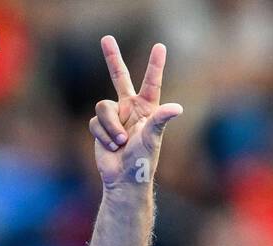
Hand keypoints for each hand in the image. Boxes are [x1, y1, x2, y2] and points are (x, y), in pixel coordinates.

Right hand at [90, 36, 182, 189]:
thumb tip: (177, 108)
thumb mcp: (152, 139)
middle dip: (112, 58)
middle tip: (106, 38)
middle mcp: (131, 109)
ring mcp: (115, 117)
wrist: (124, 179)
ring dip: (111, 126)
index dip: (155, 65)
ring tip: (120, 142)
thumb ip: (160, 120)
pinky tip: (111, 147)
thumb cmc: (143, 161)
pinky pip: (96, 122)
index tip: (160, 47)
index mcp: (147, 109)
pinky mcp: (100, 126)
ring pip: (103, 107)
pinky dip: (103, 135)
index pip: (151, 83)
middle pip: (119, 77)